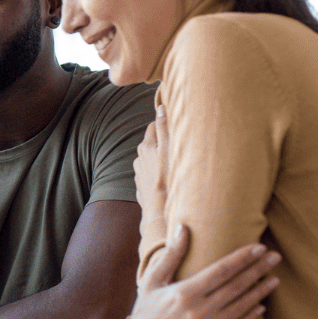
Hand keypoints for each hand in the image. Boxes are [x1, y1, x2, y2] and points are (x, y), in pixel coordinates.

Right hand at [117, 225, 279, 318]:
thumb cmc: (147, 312)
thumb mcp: (152, 281)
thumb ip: (171, 255)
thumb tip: (182, 228)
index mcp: (184, 292)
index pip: (221, 270)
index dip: (242, 258)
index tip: (259, 247)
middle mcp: (198, 311)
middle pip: (236, 286)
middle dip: (258, 269)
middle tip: (275, 257)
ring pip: (241, 307)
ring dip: (260, 292)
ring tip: (274, 279)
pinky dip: (251, 317)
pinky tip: (262, 306)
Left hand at [134, 103, 168, 236]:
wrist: (159, 211)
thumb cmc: (167, 179)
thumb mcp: (169, 149)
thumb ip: (164, 128)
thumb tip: (160, 107)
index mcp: (146, 147)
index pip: (153, 127)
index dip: (164, 124)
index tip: (175, 126)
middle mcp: (139, 158)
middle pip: (152, 143)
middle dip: (163, 141)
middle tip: (178, 144)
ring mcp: (139, 173)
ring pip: (151, 160)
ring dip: (161, 159)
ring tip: (175, 164)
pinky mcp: (142, 187)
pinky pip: (151, 175)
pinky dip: (158, 174)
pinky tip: (169, 179)